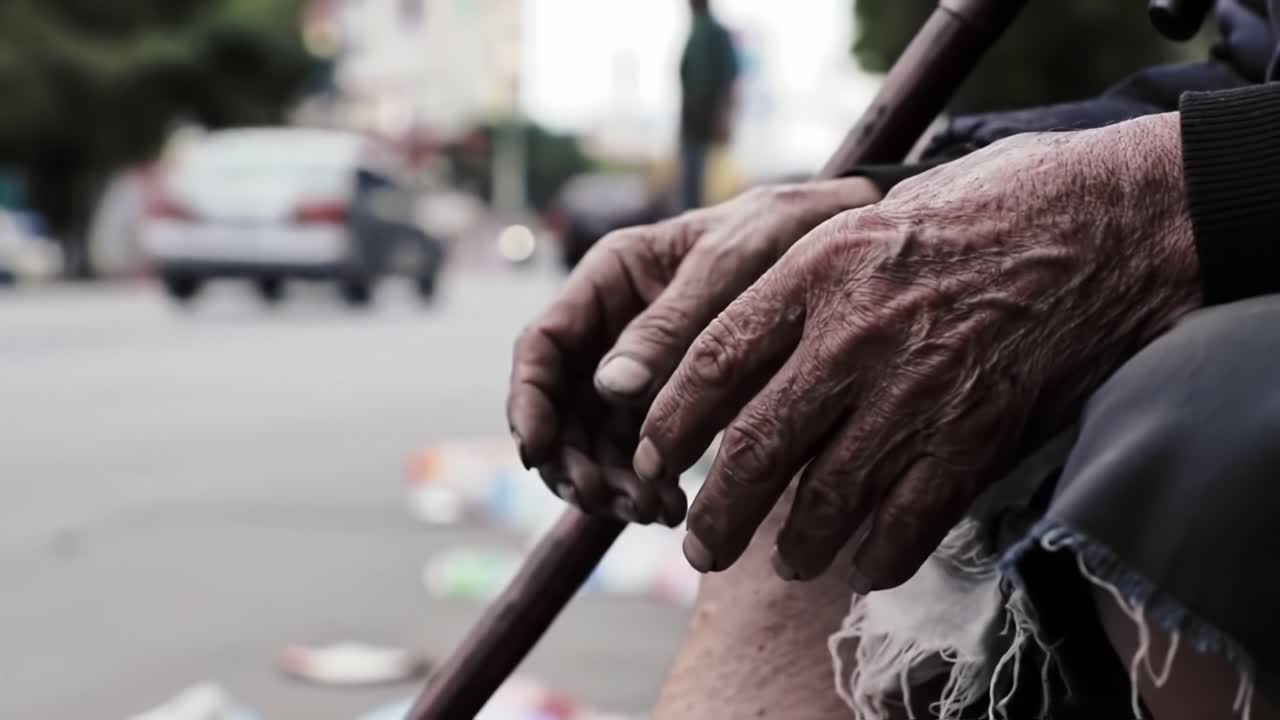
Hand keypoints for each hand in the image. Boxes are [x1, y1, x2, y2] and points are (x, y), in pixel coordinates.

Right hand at [507, 178, 880, 524]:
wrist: (837, 239)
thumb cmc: (778, 232)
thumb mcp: (727, 266)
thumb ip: (670, 324)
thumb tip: (609, 387)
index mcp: (608, 279)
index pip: (541, 345)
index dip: (528, 402)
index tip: (538, 453)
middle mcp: (613, 328)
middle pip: (562, 407)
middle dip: (573, 460)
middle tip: (608, 498)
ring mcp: (640, 370)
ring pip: (595, 441)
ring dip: (608, 483)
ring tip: (651, 509)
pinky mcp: (673, 404)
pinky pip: (640, 453)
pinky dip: (646, 485)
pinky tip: (674, 506)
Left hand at [634, 113, 1201, 587]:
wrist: (1108, 218)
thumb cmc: (987, 202)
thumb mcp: (871, 214)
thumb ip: (805, 275)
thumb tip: (744, 335)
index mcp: (818, 268)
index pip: (714, 358)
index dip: (672, 418)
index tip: (652, 454)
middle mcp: (854, 334)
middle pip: (756, 445)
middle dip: (718, 511)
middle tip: (698, 546)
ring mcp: (916, 390)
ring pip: (827, 496)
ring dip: (795, 543)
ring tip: (782, 561)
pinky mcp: (977, 434)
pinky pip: (910, 518)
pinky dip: (880, 554)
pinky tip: (865, 567)